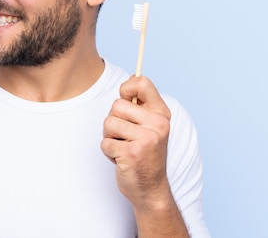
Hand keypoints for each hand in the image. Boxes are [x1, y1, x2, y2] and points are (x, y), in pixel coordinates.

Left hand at [100, 75, 171, 209]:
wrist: (151, 189)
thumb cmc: (145, 154)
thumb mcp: (150, 126)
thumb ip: (141, 104)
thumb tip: (132, 77)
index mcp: (162, 114)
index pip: (142, 82)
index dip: (126, 88)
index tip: (126, 101)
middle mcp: (158, 125)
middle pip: (117, 105)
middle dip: (114, 122)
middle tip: (127, 137)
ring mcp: (146, 139)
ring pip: (108, 123)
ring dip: (110, 137)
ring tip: (124, 148)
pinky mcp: (132, 153)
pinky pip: (105, 143)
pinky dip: (108, 152)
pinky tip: (122, 159)